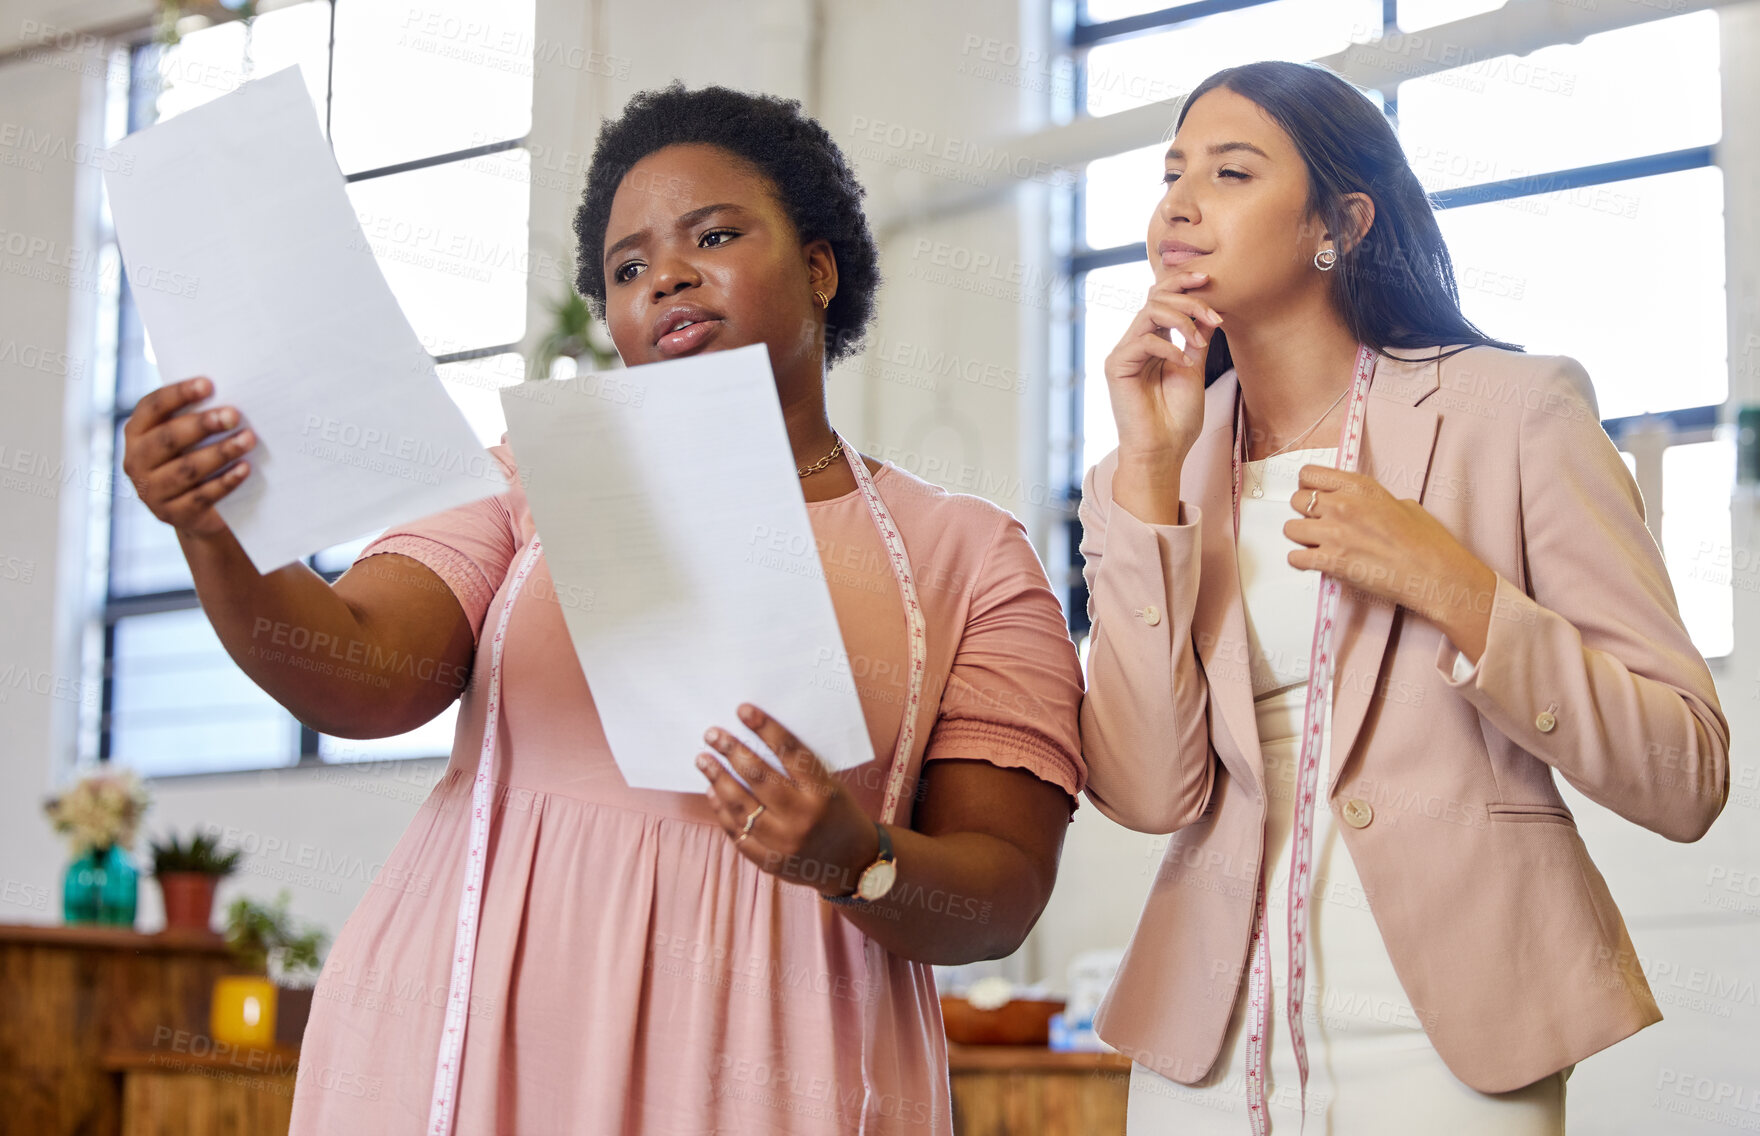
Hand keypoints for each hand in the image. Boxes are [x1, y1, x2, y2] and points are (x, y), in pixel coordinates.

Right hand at [121, 376, 255, 540]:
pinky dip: (226, 481)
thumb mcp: (189, 436)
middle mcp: (135, 461)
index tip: (209, 384)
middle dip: (202, 424)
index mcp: (136, 432)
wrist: (195, 510)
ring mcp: (151, 491)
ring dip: (221, 452)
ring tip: (248, 439)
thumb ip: (198, 414)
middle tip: (233, 414)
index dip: (179, 394)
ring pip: (186, 468)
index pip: (153, 407)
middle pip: (168, 438)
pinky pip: (201, 496)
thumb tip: (231, 391)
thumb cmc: (194, 456)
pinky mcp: (172, 514)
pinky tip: (245, 469)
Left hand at [696, 704, 878, 896]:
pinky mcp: (769, 861)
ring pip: (741, 805)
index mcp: (822, 793)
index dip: (766, 729)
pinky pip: (737, 832)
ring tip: (703, 759)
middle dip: (732, 751)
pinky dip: (721, 809)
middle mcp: (802, 817)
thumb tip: (757, 739)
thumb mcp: (831, 786)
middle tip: (713, 734)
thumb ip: (799, 768)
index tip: (743, 711)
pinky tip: (712, 790)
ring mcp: (783, 842)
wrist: (854, 864)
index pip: (790, 753)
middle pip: (759, 777)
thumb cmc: (840, 815)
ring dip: (718, 778)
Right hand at [1102, 270, 1222, 466]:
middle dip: (1188, 297)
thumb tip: (1210, 306)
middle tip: (1214, 313)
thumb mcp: (1195, 367)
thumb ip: (1197, 337)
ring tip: (1201, 343)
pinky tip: (1185, 362)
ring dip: (1182, 319)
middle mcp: (1136, 341)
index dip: (1184, 283)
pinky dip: (1170, 347)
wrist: (1163, 451)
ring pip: (1149, 311)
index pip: (1163, 298)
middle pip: (1155, 296)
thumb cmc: (1178, 418)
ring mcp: (1125, 352)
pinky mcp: (1116, 366)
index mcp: (1154, 340)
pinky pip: (1144, 340)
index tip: (1211, 280)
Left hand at [1284, 466, 1497, 658]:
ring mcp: (1334, 533)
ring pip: (1290, 528)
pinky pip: (1295, 557)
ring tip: (1317, 545)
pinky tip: (1317, 563)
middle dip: (1304, 513)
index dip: (1308, 486)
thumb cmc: (1427, 542)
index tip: (1312, 495)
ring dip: (1301, 537)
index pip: (1309, 474)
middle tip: (1317, 524)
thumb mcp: (1403, 505)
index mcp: (1360, 487)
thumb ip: (1373, 501)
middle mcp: (1342, 505)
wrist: (1434, 573)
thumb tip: (1363, 505)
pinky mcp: (1331, 561)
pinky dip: (1302, 562)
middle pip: (1297, 500)